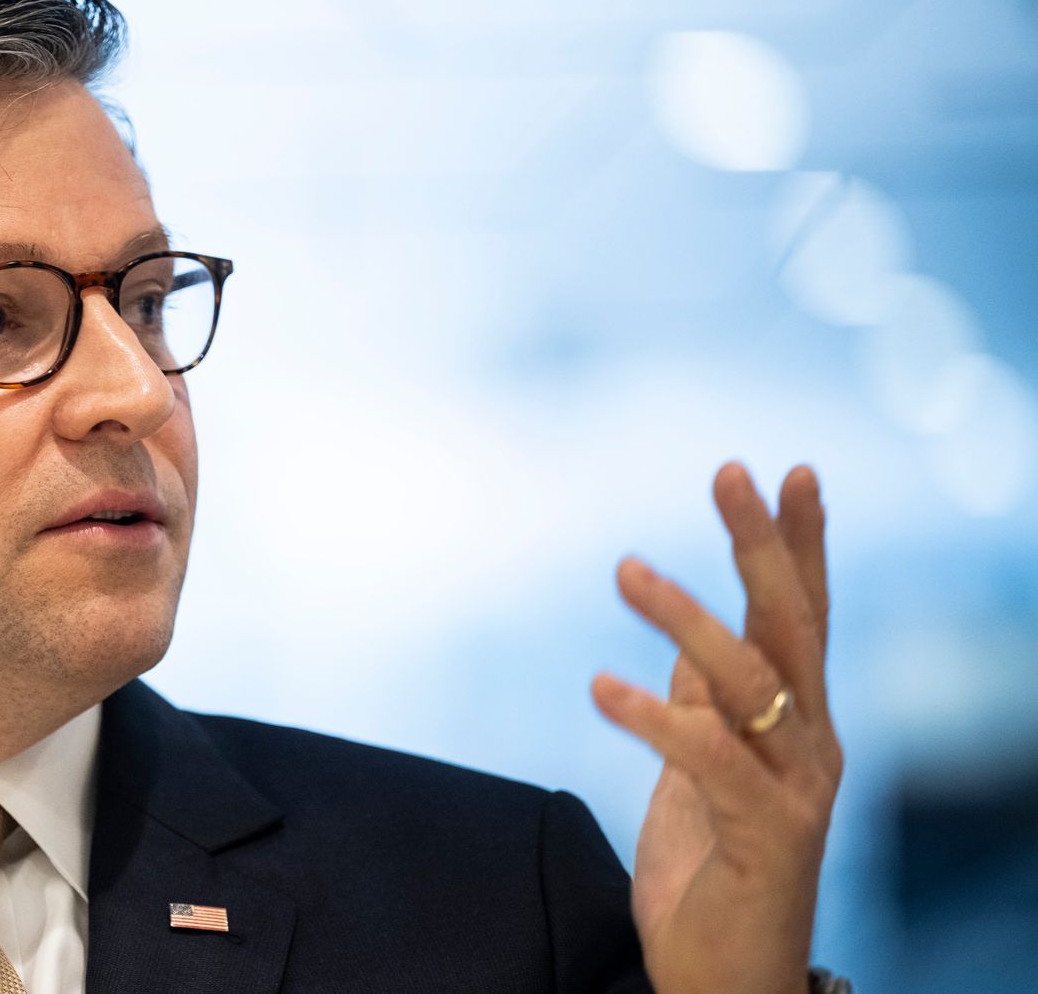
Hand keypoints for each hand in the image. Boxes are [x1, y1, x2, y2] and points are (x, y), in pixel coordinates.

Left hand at [590, 462, 843, 993]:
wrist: (728, 983)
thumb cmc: (714, 874)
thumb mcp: (703, 771)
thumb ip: (705, 702)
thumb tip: (688, 633)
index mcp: (797, 724)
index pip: (803, 617)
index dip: (799, 544)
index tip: (790, 471)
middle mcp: (812, 745)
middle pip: (792, 625)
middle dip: (763, 544)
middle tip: (730, 470)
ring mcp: (797, 789)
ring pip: (750, 680)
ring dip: (684, 618)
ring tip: (625, 567)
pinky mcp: (767, 835)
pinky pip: (710, 760)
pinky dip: (656, 718)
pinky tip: (601, 687)